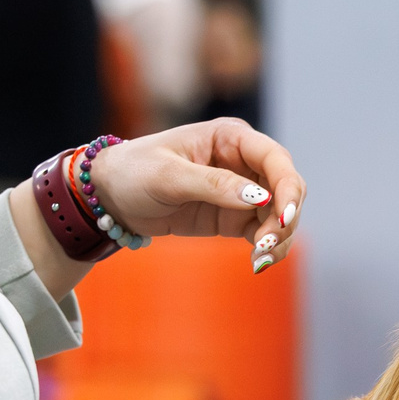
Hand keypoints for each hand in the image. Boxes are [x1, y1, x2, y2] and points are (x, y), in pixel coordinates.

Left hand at [87, 118, 306, 270]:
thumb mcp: (169, 176)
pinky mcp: (235, 217)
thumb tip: (259, 198)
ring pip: (279, 214)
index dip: (287, 187)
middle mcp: (243, 161)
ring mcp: (241, 190)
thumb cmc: (135, 172)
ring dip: (278, 238)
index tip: (284, 218)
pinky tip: (257, 262)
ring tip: (261, 260)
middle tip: (267, 246)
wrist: (111, 196)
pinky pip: (263, 232)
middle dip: (284, 218)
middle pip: (286, 188)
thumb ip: (214, 185)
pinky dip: (267, 248)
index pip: (275, 159)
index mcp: (230, 137)